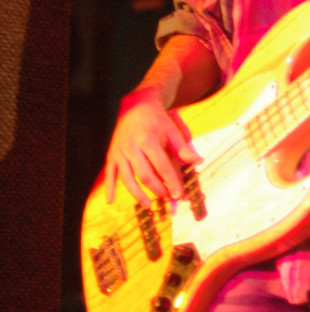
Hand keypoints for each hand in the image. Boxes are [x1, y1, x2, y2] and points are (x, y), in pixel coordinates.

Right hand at [104, 86, 199, 204]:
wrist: (136, 106)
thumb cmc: (157, 120)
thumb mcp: (172, 130)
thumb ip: (183, 148)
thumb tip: (197, 162)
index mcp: (148, 139)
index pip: (162, 166)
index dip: (171, 182)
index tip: (179, 194)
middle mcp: (131, 146)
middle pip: (144, 175)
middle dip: (157, 189)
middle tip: (168, 199)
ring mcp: (119, 151)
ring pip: (127, 178)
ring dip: (138, 194)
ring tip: (149, 205)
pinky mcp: (111, 154)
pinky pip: (109, 174)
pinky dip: (108, 188)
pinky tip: (110, 201)